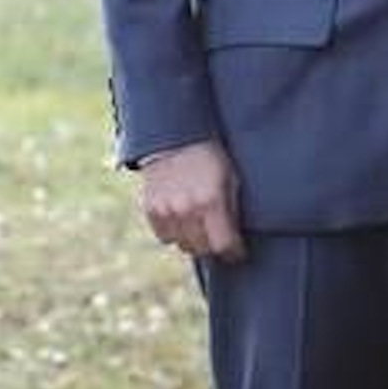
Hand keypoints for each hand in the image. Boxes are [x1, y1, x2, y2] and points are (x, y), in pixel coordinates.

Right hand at [137, 138, 245, 261]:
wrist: (173, 136)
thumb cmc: (209, 157)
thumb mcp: (230, 178)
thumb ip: (231, 210)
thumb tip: (234, 237)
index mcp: (211, 201)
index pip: (224, 244)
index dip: (234, 252)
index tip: (237, 251)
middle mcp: (187, 209)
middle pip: (202, 249)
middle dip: (214, 246)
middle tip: (218, 237)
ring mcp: (166, 210)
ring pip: (182, 246)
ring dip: (194, 241)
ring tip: (200, 226)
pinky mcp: (150, 209)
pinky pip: (164, 237)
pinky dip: (174, 233)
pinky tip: (182, 220)